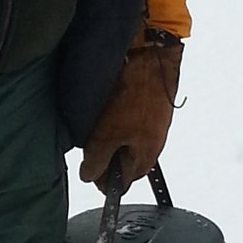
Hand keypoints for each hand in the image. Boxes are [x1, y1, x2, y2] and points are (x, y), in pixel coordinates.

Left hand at [79, 34, 182, 193]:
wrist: (151, 59)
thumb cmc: (133, 98)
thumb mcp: (106, 136)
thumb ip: (97, 160)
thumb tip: (89, 176)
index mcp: (146, 157)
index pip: (123, 182)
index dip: (103, 179)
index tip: (88, 171)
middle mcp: (154, 144)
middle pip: (125, 161)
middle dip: (106, 156)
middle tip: (89, 144)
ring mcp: (154, 124)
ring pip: (127, 139)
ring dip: (111, 136)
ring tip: (97, 122)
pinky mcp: (150, 106)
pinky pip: (131, 120)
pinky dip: (117, 119)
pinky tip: (107, 107)